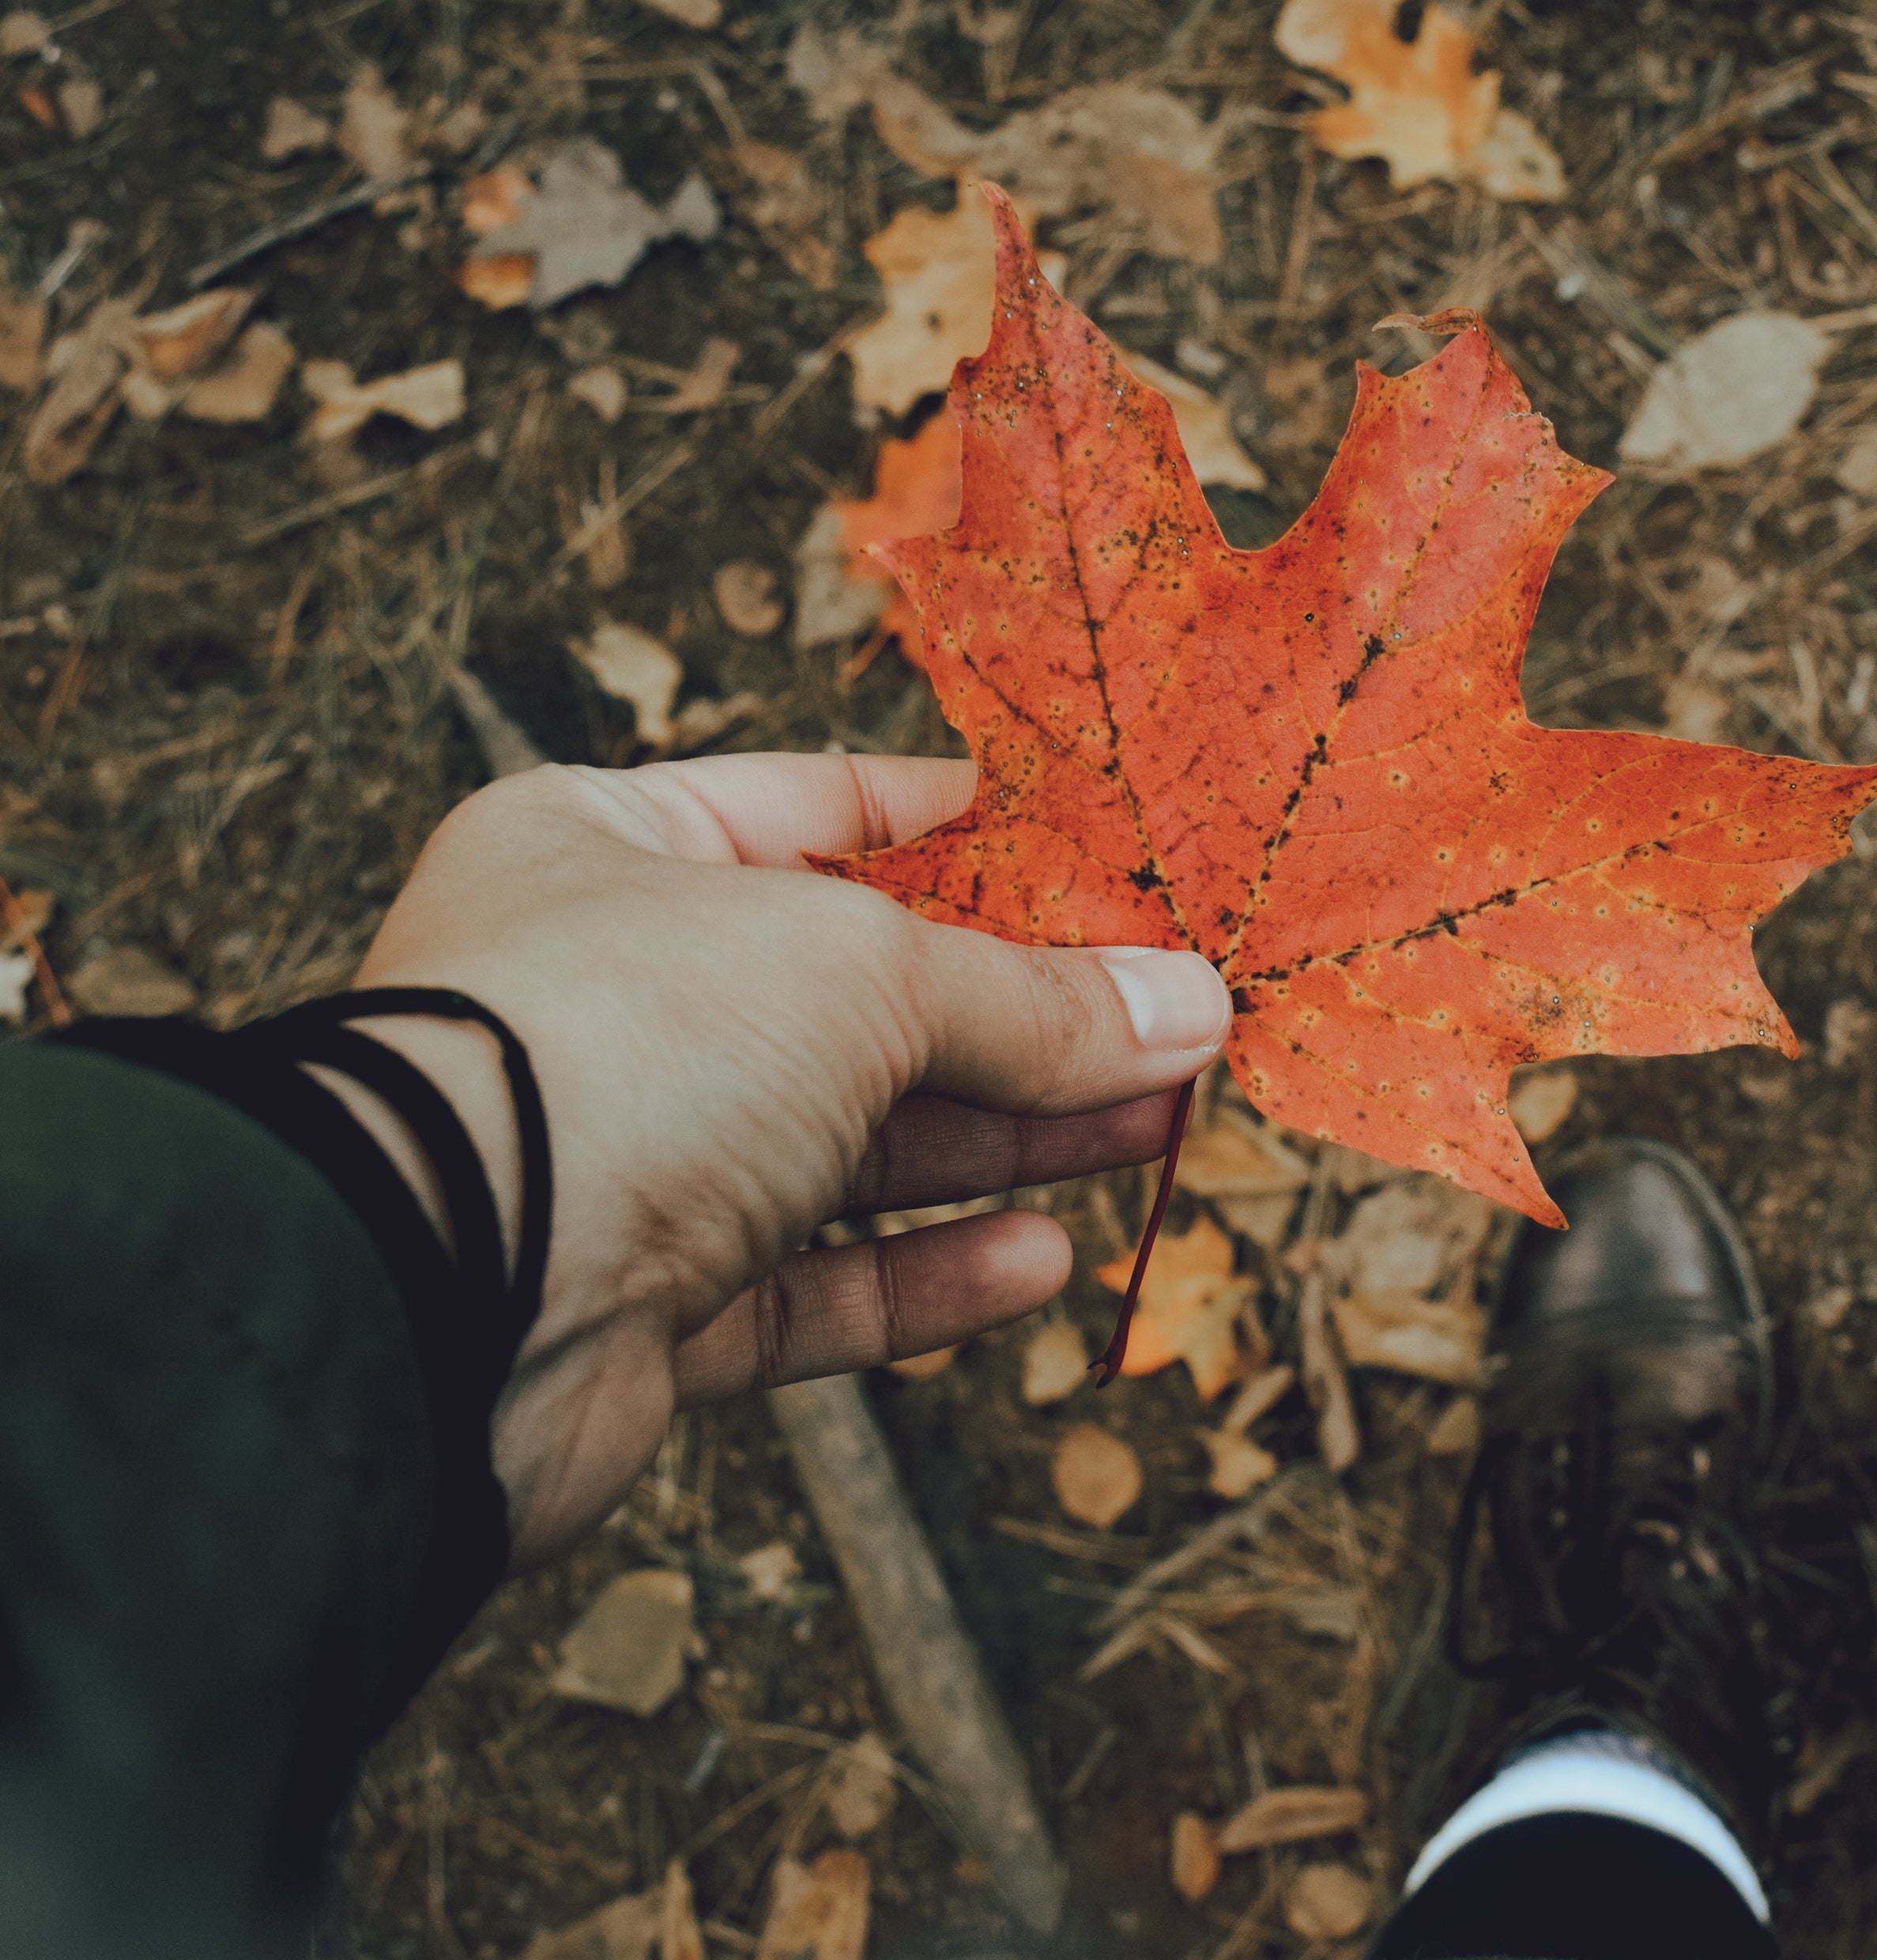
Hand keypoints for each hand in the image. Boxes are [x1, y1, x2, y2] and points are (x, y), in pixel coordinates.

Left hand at [331, 753, 1228, 1566]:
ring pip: (851, 1147)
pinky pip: (810, 1287)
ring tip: (1159, 1123)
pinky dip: (925, 1278)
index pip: (815, 809)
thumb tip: (1194, 1006)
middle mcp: (608, 998)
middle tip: (1178, 1017)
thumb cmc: (618, 1047)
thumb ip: (1032, 999)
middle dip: (1027, 1011)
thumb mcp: (865, 972)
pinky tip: (1043, 1259)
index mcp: (607, 848)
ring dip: (1009, 1141)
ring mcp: (625, 1159)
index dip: (961, 826)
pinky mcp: (642, 1312)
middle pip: (859, 996)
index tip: (1096, 847)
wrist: (436, 1297)